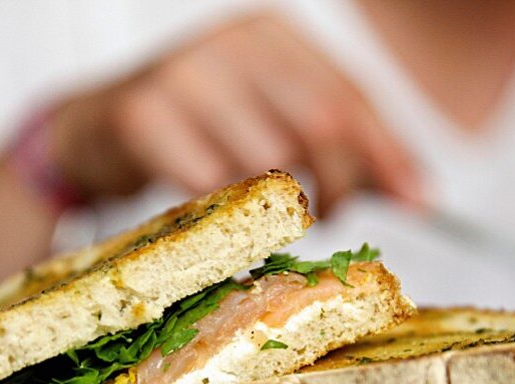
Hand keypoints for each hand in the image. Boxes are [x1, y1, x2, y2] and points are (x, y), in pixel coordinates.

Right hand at [46, 13, 422, 214]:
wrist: (94, 130)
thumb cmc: (195, 129)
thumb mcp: (271, 121)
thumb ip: (342, 149)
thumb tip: (419, 192)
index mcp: (273, 34)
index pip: (351, 95)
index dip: (388, 152)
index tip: (420, 201)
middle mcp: (232, 41)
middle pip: (319, 122)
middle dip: (340, 183)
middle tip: (337, 218)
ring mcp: (184, 73)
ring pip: (266, 158)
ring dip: (278, 205)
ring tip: (267, 213)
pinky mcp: (142, 114)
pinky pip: (208, 182)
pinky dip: (224, 210)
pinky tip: (219, 210)